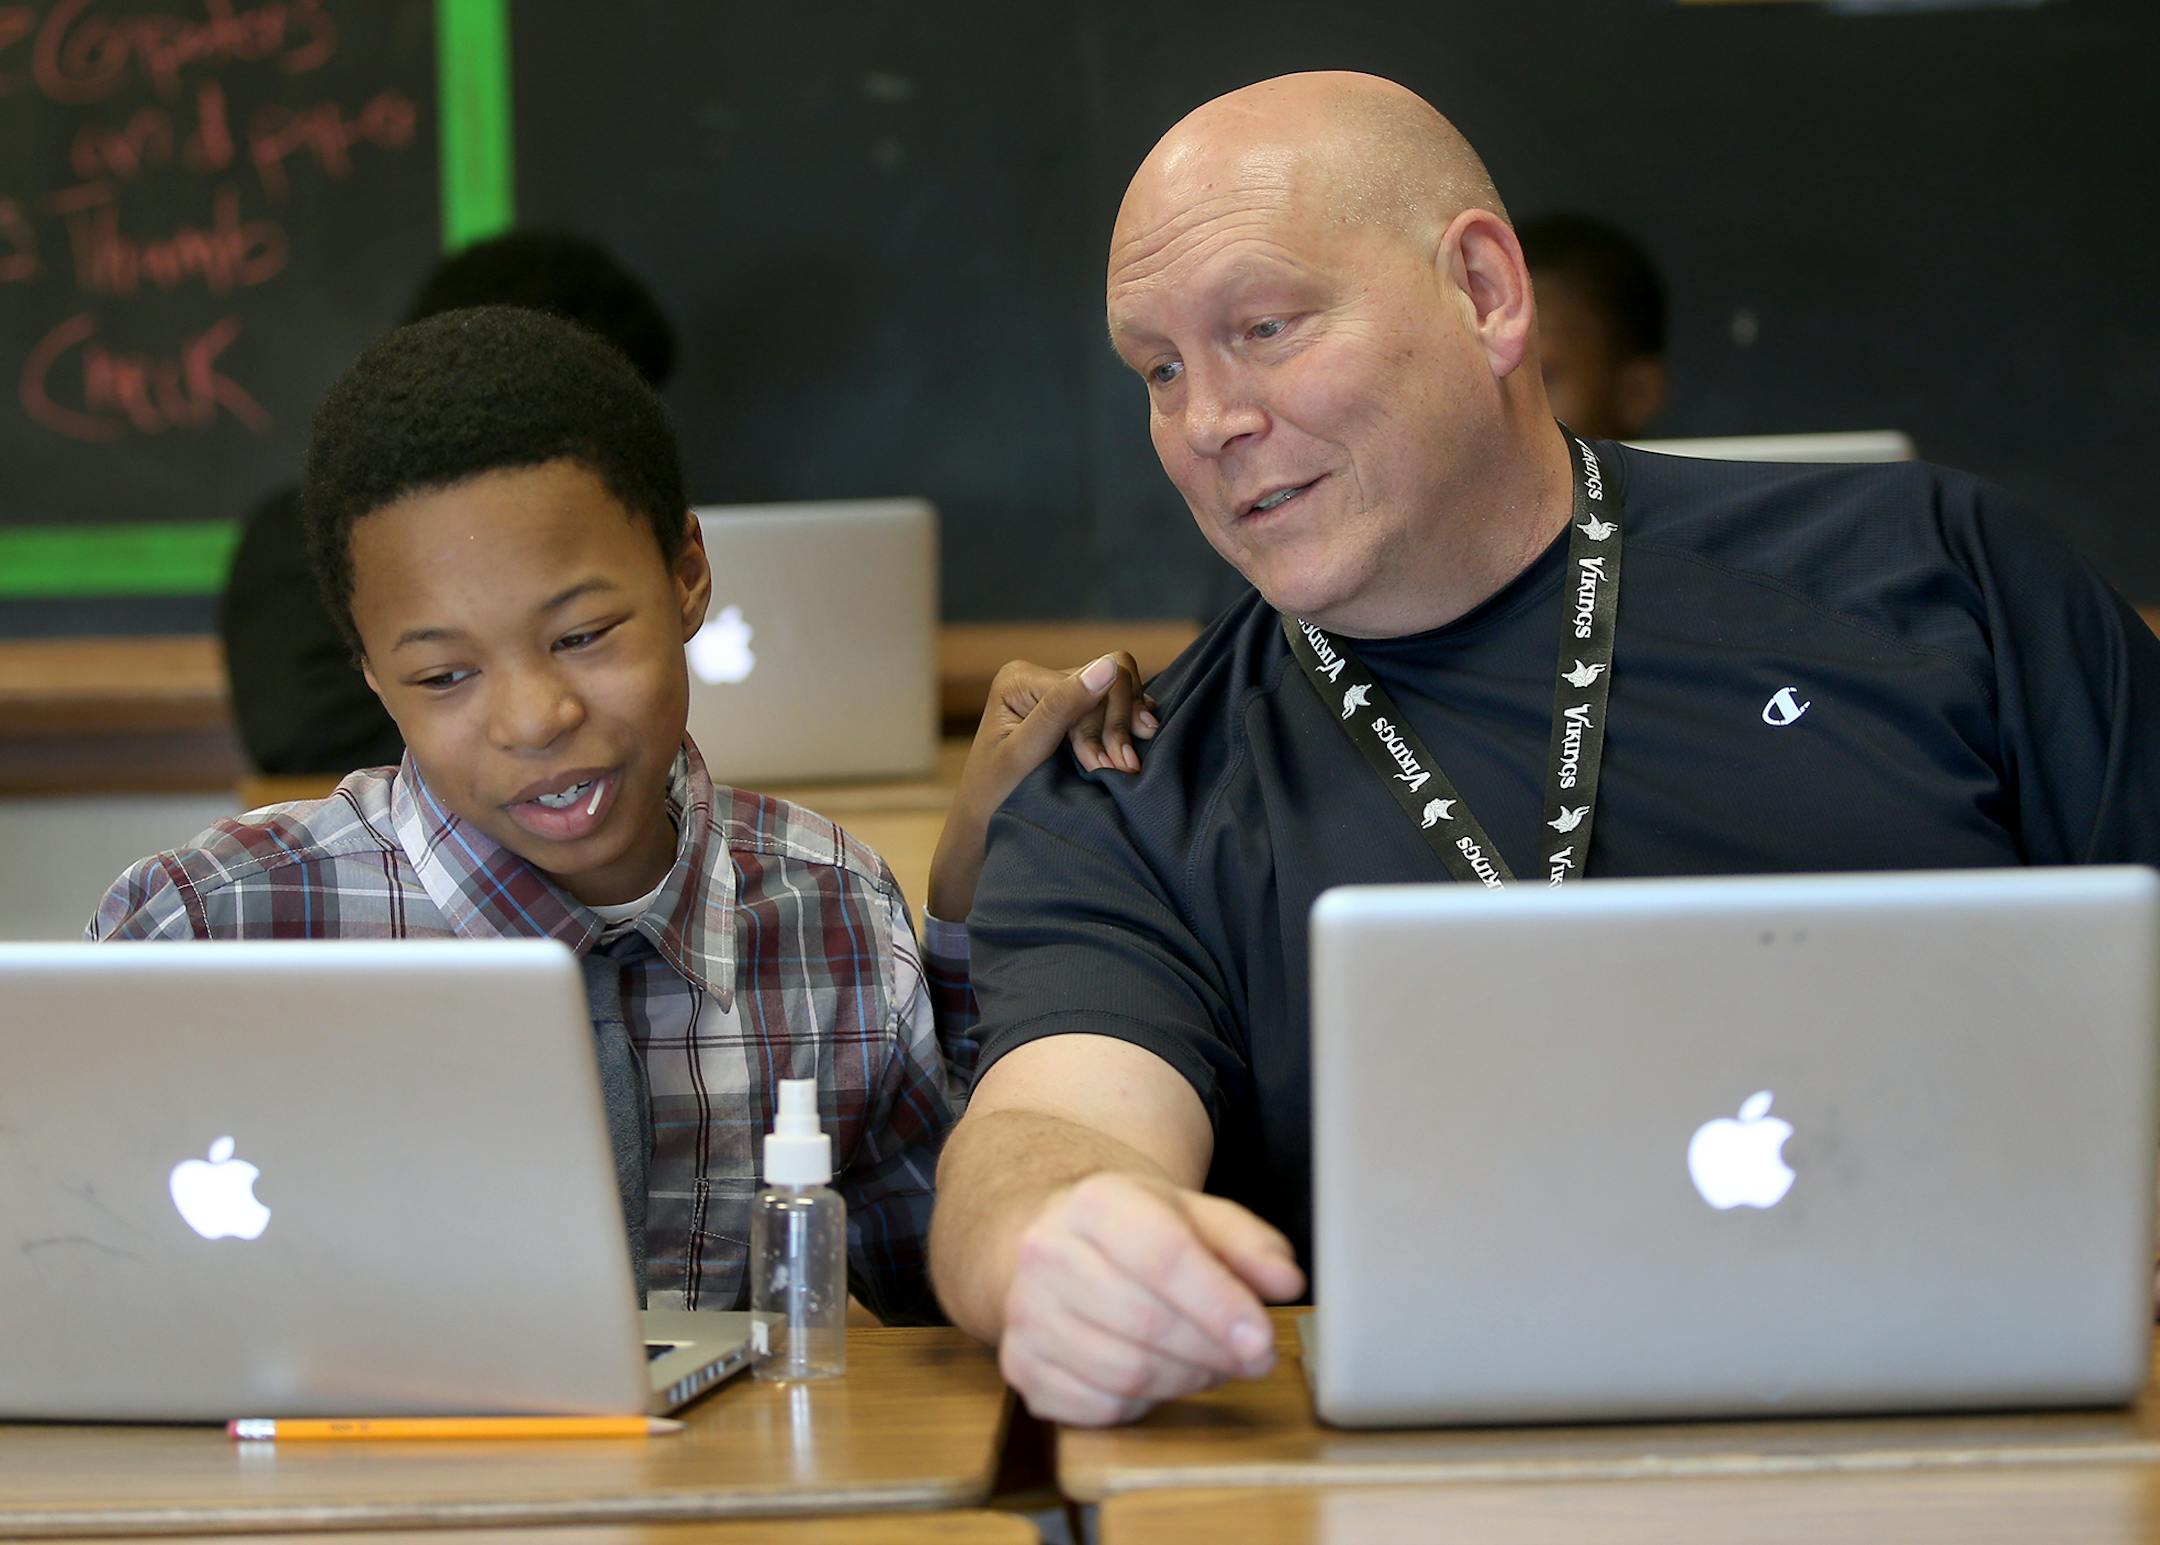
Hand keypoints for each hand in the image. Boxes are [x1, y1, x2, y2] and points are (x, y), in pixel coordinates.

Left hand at [927, 653, 1157, 919]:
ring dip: (1124, 730)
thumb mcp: (1026, 753)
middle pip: (1110, 680)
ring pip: (1119, 693)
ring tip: (1124, 768)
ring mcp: (1059, 694)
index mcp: (1020, 678)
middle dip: (1117, 725)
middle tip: (1122, 768)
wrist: (985, 829)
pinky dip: (1126, 730)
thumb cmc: (995, 797)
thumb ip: (1062, 709)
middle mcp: (1040, 677)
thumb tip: (1107, 667)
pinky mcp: (1074, 713)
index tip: (1105, 766)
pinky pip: (1116, 707)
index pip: (1089, 679)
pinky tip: (1128, 753)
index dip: (1105, 720)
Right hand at [996, 1172, 1304, 1426]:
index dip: (1220, 1305)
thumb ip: (1247, 1243)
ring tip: (1209, 1363)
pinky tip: (1158, 1376)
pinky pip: (1097, 1408)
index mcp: (1095, 1203)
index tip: (1263, 1339)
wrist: (1051, 1241)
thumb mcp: (1193, 1215)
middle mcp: (1047, 1253)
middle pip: (1146, 1322)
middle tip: (1252, 1358)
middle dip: (1213, 1351)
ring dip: (1184, 1380)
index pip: (1164, 1258)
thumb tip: (1286, 1281)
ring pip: (1124, 1373)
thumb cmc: (1134, 1231)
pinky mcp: (1020, 1365)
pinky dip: (1142, 1405)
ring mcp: (1025, 1314)